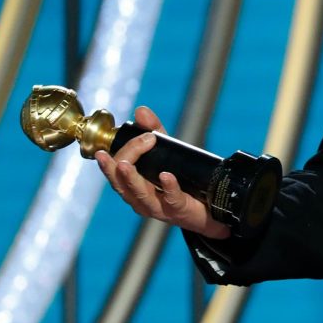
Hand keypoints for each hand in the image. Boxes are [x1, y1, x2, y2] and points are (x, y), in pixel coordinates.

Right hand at [94, 106, 231, 240]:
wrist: (210, 206)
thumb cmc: (181, 181)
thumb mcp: (167, 152)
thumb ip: (153, 131)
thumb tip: (140, 111)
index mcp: (132, 186)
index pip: (116, 171)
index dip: (120, 153)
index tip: (142, 135)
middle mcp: (140, 199)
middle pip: (121, 185)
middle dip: (114, 169)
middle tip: (111, 155)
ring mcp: (158, 208)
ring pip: (139, 195)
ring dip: (131, 179)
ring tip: (125, 164)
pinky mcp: (179, 210)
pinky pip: (171, 200)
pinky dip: (168, 187)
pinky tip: (166, 176)